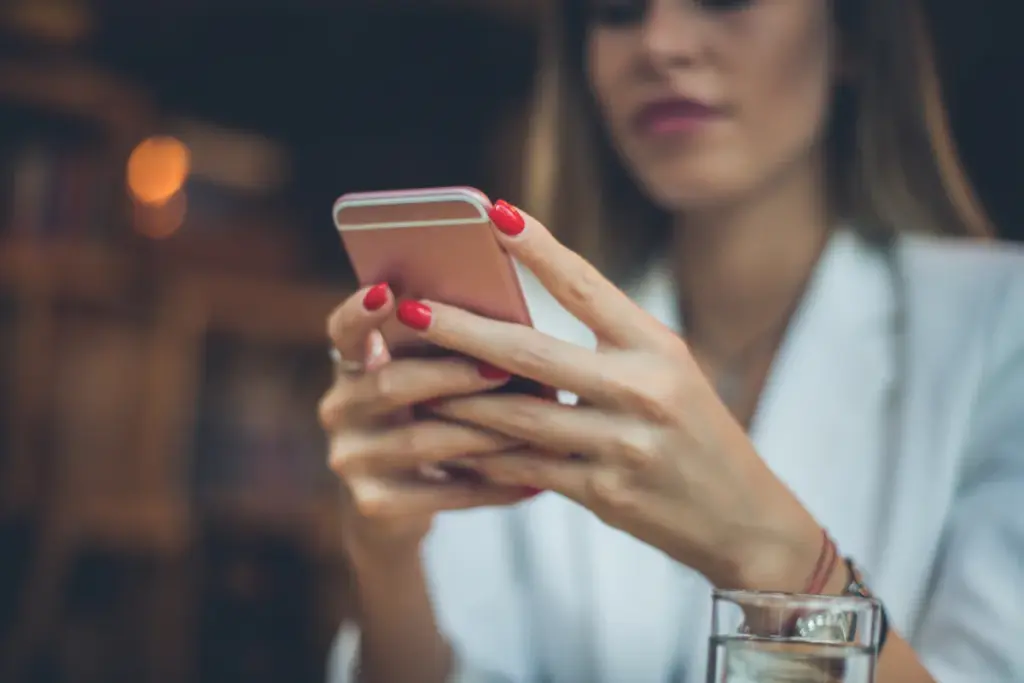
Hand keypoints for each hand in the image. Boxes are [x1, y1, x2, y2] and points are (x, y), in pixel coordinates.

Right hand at [319, 283, 534, 563]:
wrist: (393, 509)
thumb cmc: (426, 419)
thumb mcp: (420, 380)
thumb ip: (441, 350)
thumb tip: (511, 321)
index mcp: (351, 365)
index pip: (343, 330)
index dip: (359, 312)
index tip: (386, 292)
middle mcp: (338, 409)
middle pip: (391, 385)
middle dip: (452, 375)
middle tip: (503, 369)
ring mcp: (350, 459)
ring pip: (422, 440)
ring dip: (483, 431)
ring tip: (534, 425)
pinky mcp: (373, 504)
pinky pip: (442, 492)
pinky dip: (492, 486)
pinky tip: (533, 483)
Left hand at [393, 201, 822, 590]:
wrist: (741, 516)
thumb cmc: (696, 431)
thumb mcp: (670, 371)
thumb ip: (608, 343)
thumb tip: (521, 320)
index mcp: (659, 348)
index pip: (588, 287)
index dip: (539, 248)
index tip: (494, 214)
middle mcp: (642, 391)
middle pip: (531, 353)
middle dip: (462, 330)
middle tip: (410, 308)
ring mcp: (622, 446)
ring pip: (516, 417)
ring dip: (456, 399)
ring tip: (409, 378)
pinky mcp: (605, 493)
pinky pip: (526, 469)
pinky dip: (484, 456)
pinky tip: (449, 442)